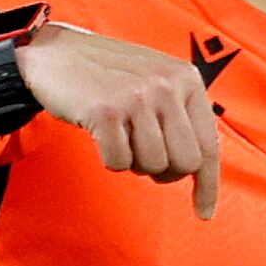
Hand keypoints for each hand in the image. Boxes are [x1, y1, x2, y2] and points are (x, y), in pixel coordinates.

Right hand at [14, 24, 220, 217]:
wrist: (57, 53)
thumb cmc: (111, 78)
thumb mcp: (158, 83)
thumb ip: (183, 116)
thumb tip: (202, 171)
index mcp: (187, 79)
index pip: (209, 145)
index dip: (208, 184)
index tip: (204, 212)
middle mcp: (167, 86)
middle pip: (186, 163)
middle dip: (165, 173)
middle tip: (143, 158)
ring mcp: (137, 97)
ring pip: (153, 165)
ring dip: (134, 162)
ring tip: (121, 136)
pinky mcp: (106, 111)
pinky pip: (119, 163)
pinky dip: (109, 158)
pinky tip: (102, 134)